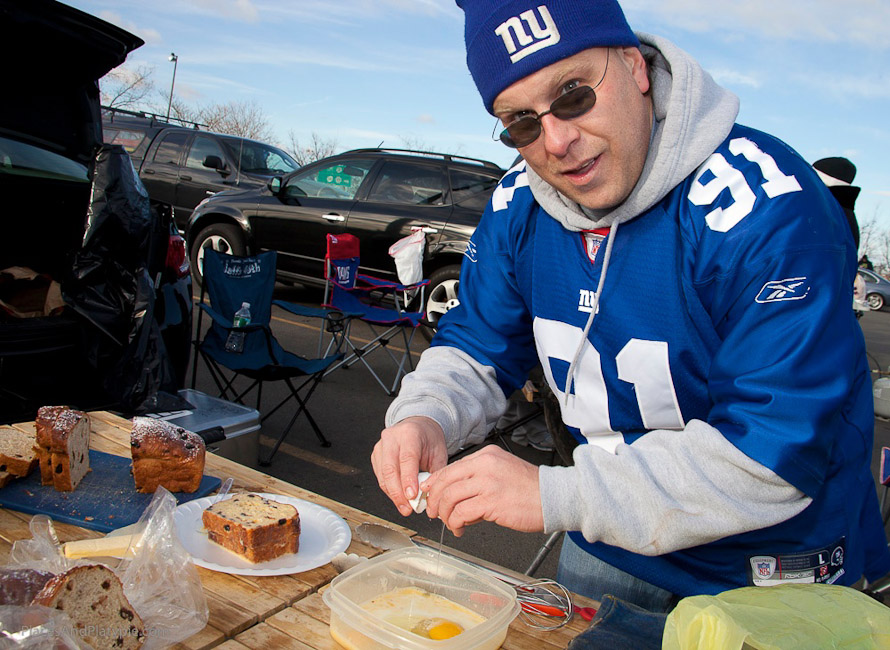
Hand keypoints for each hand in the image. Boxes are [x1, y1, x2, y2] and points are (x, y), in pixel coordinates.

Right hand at [371, 416, 448, 516]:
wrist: (418, 428)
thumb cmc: (428, 439)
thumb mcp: (439, 453)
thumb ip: (434, 474)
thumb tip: (429, 495)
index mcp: (410, 433)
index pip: (407, 458)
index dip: (408, 479)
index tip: (412, 496)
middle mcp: (392, 438)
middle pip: (390, 469)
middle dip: (398, 493)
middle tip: (407, 508)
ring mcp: (381, 446)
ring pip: (382, 475)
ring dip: (393, 494)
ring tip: (404, 506)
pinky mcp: (376, 455)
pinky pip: (380, 476)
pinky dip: (389, 489)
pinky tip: (398, 497)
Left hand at [423, 445, 542, 536]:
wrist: (555, 497)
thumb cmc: (531, 489)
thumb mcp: (502, 471)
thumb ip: (478, 479)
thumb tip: (455, 497)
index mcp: (486, 455)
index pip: (451, 468)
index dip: (436, 483)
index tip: (430, 494)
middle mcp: (484, 465)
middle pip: (445, 481)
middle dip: (435, 500)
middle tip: (434, 512)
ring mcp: (487, 482)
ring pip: (450, 497)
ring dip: (445, 514)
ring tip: (450, 524)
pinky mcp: (491, 502)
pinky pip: (461, 513)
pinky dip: (456, 523)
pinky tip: (460, 529)